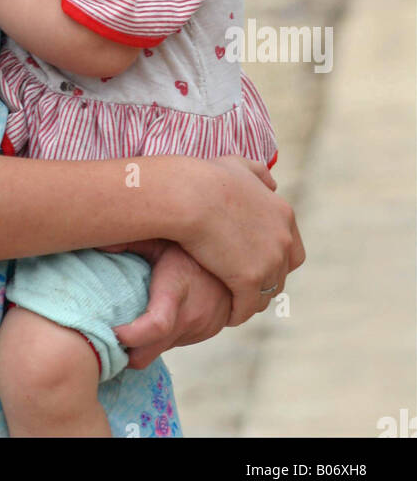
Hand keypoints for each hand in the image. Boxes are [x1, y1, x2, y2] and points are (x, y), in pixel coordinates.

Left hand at [111, 241, 231, 369]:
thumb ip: (129, 241)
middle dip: (126, 352)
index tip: (111, 330)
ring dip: (147, 342)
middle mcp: (192, 313)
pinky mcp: (211, 330)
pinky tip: (160, 311)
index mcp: (176, 289)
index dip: (129, 336)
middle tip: (109, 335)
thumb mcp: (161, 237)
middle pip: (149, 353)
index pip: (155, 326)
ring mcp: (204, 326)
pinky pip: (178, 341)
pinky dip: (165, 335)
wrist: (239, 251)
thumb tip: (95, 242)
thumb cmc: (191, 241)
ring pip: (162, 349)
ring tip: (135, 317)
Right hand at [178, 155, 304, 324]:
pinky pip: (247, 307)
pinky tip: (226, 315)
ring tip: (234, 303)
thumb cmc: (205, 177)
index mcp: (283, 215)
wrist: (189, 195)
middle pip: (281, 274)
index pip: (291, 250)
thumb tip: (272, 184)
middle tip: (242, 287)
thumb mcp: (238, 166)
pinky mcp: (249, 281)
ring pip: (265, 294)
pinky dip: (237, 313)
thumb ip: (259, 173)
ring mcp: (269, 262)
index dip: (274, 259)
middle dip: (264, 282)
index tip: (254, 263)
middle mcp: (283, 240)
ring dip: (251, 300)